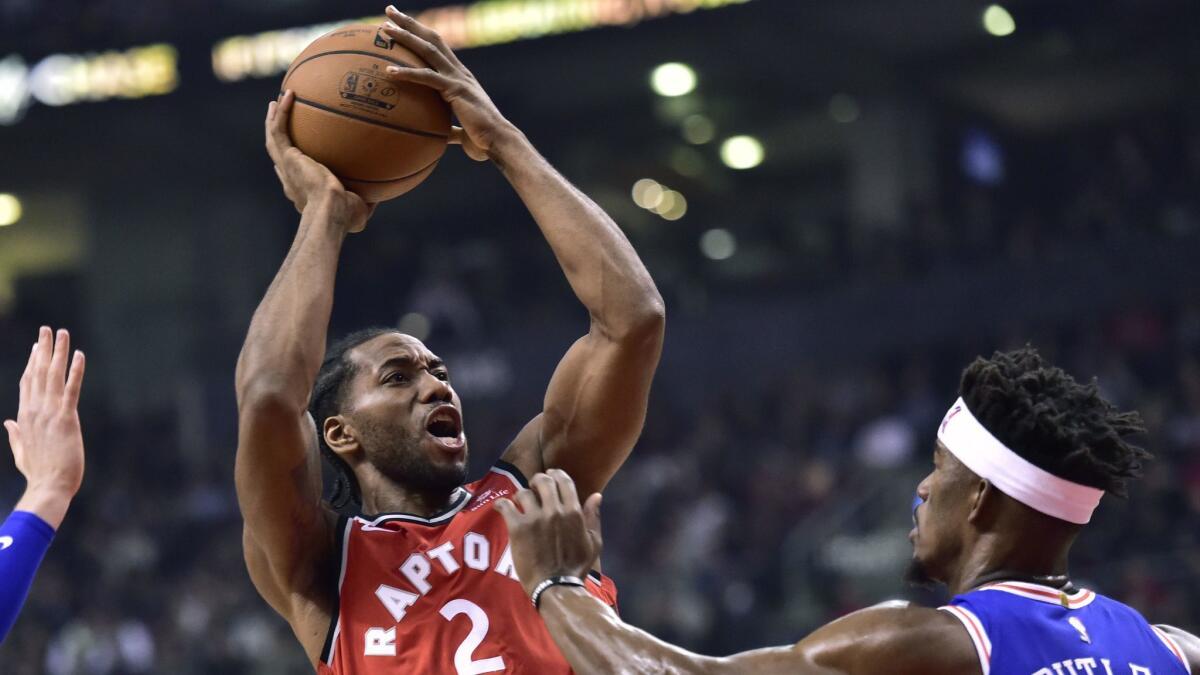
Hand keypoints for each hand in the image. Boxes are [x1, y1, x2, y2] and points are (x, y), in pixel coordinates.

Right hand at [6, 328, 85, 528]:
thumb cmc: (39, 472)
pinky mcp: (66, 419)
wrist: (49, 487)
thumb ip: (15, 433)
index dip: (31, 363)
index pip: (27, 383)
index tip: (36, 346)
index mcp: (25, 417)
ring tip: (62, 333)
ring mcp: (49, 413)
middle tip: (47, 329)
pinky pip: (71, 390)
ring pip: (53, 376)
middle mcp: (35, 411)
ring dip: (58, 353)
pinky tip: (79, 355)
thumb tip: (8, 421)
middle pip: (37, 373)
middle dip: (43, 349)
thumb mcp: (21, 450)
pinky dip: (76, 371)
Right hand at [265, 90, 376, 232]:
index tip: (296, 153)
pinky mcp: (288, 157)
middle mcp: (290, 179)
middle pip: (279, 154)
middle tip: (280, 121)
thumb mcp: (361, 208)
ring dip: (274, 120)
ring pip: (274, 139)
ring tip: (276, 102)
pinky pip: (280, 130)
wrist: (332, 211)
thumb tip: (382, 191)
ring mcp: (287, 167)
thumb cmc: (347, 215)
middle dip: (279, 138)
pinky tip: (288, 95)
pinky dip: (282, 113)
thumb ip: (368, 199)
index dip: (292, 164)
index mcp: (302, 192)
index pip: (292, 176)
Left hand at [380, 6, 518, 161]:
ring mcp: (457, 78)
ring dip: (405, 37)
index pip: (438, 48)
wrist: (498, 142)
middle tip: (389, 10)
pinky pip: (427, 78)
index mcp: (460, 77)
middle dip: (410, 23)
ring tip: (384, 29)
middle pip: (431, 39)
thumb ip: (450, 129)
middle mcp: (459, 72)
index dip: (421, 34)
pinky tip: (389, 71)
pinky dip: (407, 73)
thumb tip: (441, 137)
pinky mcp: (455, 90)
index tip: (403, 24)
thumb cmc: (482, 139)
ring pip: (427, 50)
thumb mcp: (461, 131)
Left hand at [495, 469, 602, 596]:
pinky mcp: (518, 529)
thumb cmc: (577, 567)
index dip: (555, 474)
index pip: (563, 481)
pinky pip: (505, 506)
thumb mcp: (593, 542)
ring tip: (519, 503)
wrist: (556, 587)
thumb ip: (593, 518)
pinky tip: (501, 507)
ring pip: (523, 493)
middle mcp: (554, 510)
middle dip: (537, 480)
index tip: (550, 476)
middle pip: (543, 481)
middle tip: (533, 486)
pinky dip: (501, 504)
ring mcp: (535, 519)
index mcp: (573, 512)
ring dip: (521, 495)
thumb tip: (597, 496)